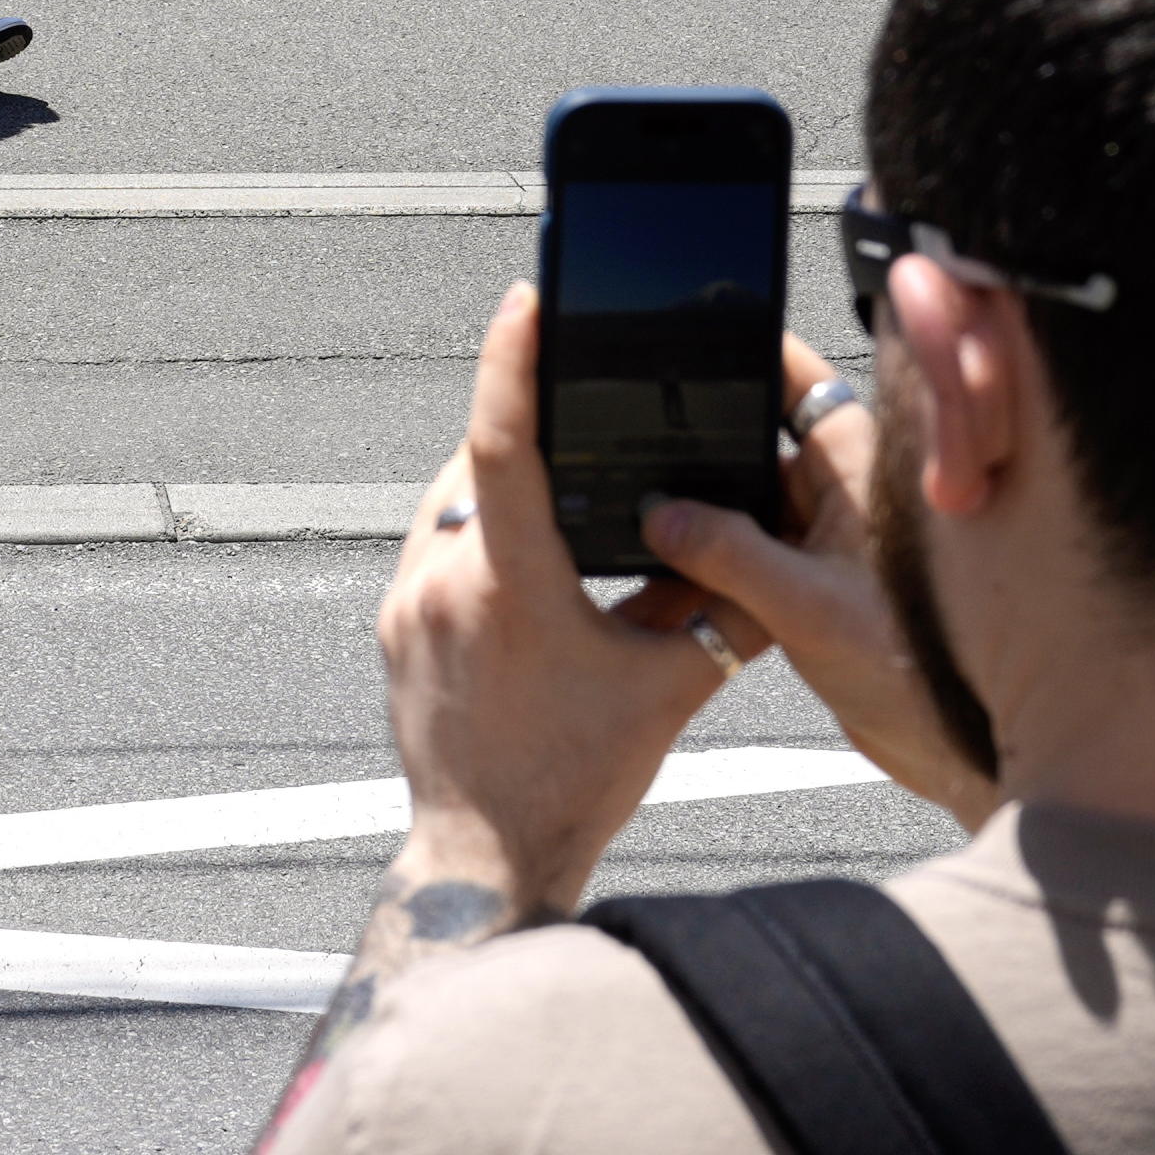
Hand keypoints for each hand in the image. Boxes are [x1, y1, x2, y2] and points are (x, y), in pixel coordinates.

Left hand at [374, 284, 754, 918]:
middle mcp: (444, 581)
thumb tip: (759, 541)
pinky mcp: (394, 625)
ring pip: (454, 501)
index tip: (527, 301)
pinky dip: (480, 533)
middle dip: (533, 432)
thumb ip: (716, 604)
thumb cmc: (579, 778)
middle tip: (583, 406)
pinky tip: (528, 557)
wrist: (486, 853)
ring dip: (504, 487)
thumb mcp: (670, 687)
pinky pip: (435, 545)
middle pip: (484, 464)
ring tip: (568, 495)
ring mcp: (408, 602)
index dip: (516, 361)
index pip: (506, 442)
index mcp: (513, 587)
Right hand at [639, 332, 998, 828]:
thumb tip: (661, 514)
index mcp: (860, 466)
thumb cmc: (916, 671)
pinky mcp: (806, 577)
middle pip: (754, 437)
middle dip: (701, 444)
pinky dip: (709, 553)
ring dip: (701, 509)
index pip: (796, 381)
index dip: (744, 353)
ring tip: (645, 512)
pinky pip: (744, 545)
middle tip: (637, 443)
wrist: (946, 750)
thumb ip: (728, 555)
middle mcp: (841, 488)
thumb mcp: (805, 607)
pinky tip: (666, 564)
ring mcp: (822, 533)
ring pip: (744, 497)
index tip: (684, 336)